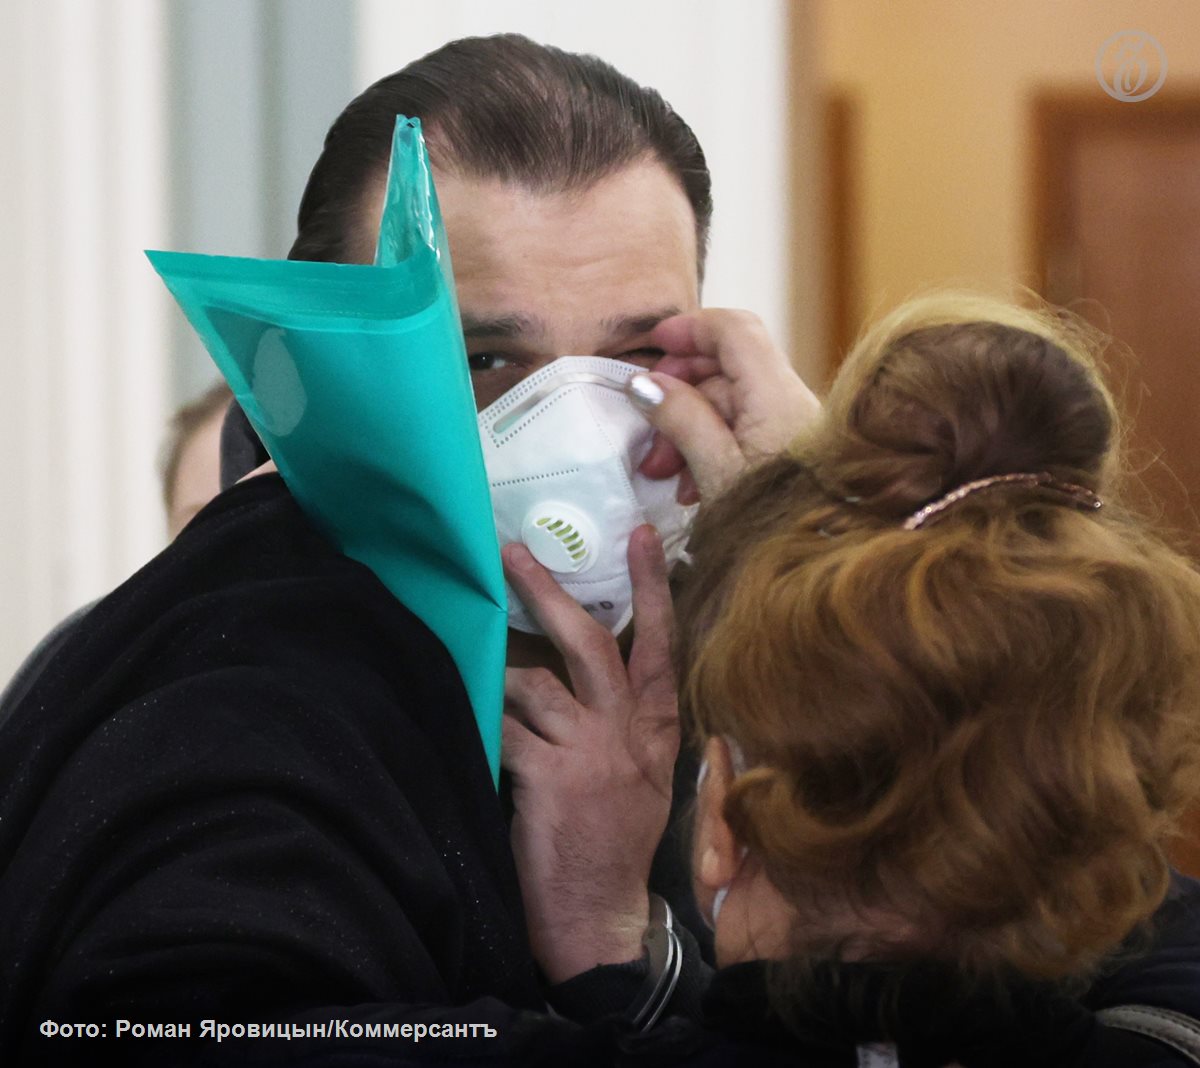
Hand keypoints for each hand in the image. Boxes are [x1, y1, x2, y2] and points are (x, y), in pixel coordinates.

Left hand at [501, 526, 678, 982]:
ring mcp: (589, 754)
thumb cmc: (616, 846)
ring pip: (533, 682)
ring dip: (499, 676)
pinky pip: (505, 729)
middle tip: (512, 552)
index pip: (661, 645)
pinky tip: (473, 726)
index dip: (652, 587)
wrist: (600, 919)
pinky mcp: (549, 778)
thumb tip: (582, 672)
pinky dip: (485, 722)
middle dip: (550, 592)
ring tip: (480, 677)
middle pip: (591, 643)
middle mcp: (627, 733)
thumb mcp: (644, 781)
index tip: (643, 535)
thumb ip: (626, 726)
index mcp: (656, 730)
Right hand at [633, 309, 821, 500]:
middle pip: (725, 370)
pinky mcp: (788, 453)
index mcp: (773, 393)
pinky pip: (742, 433)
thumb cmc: (774, 519)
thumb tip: (645, 383)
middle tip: (647, 430)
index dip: (690, 329)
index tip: (653, 345)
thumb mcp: (716, 469)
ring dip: (687, 429)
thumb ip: (681, 420)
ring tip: (662, 473)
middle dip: (678, 393)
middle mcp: (787, 400)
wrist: (823, 563)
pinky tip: (690, 486)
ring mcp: (789, 427)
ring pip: (728, 406)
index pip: (733, 330)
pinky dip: (709, 448)